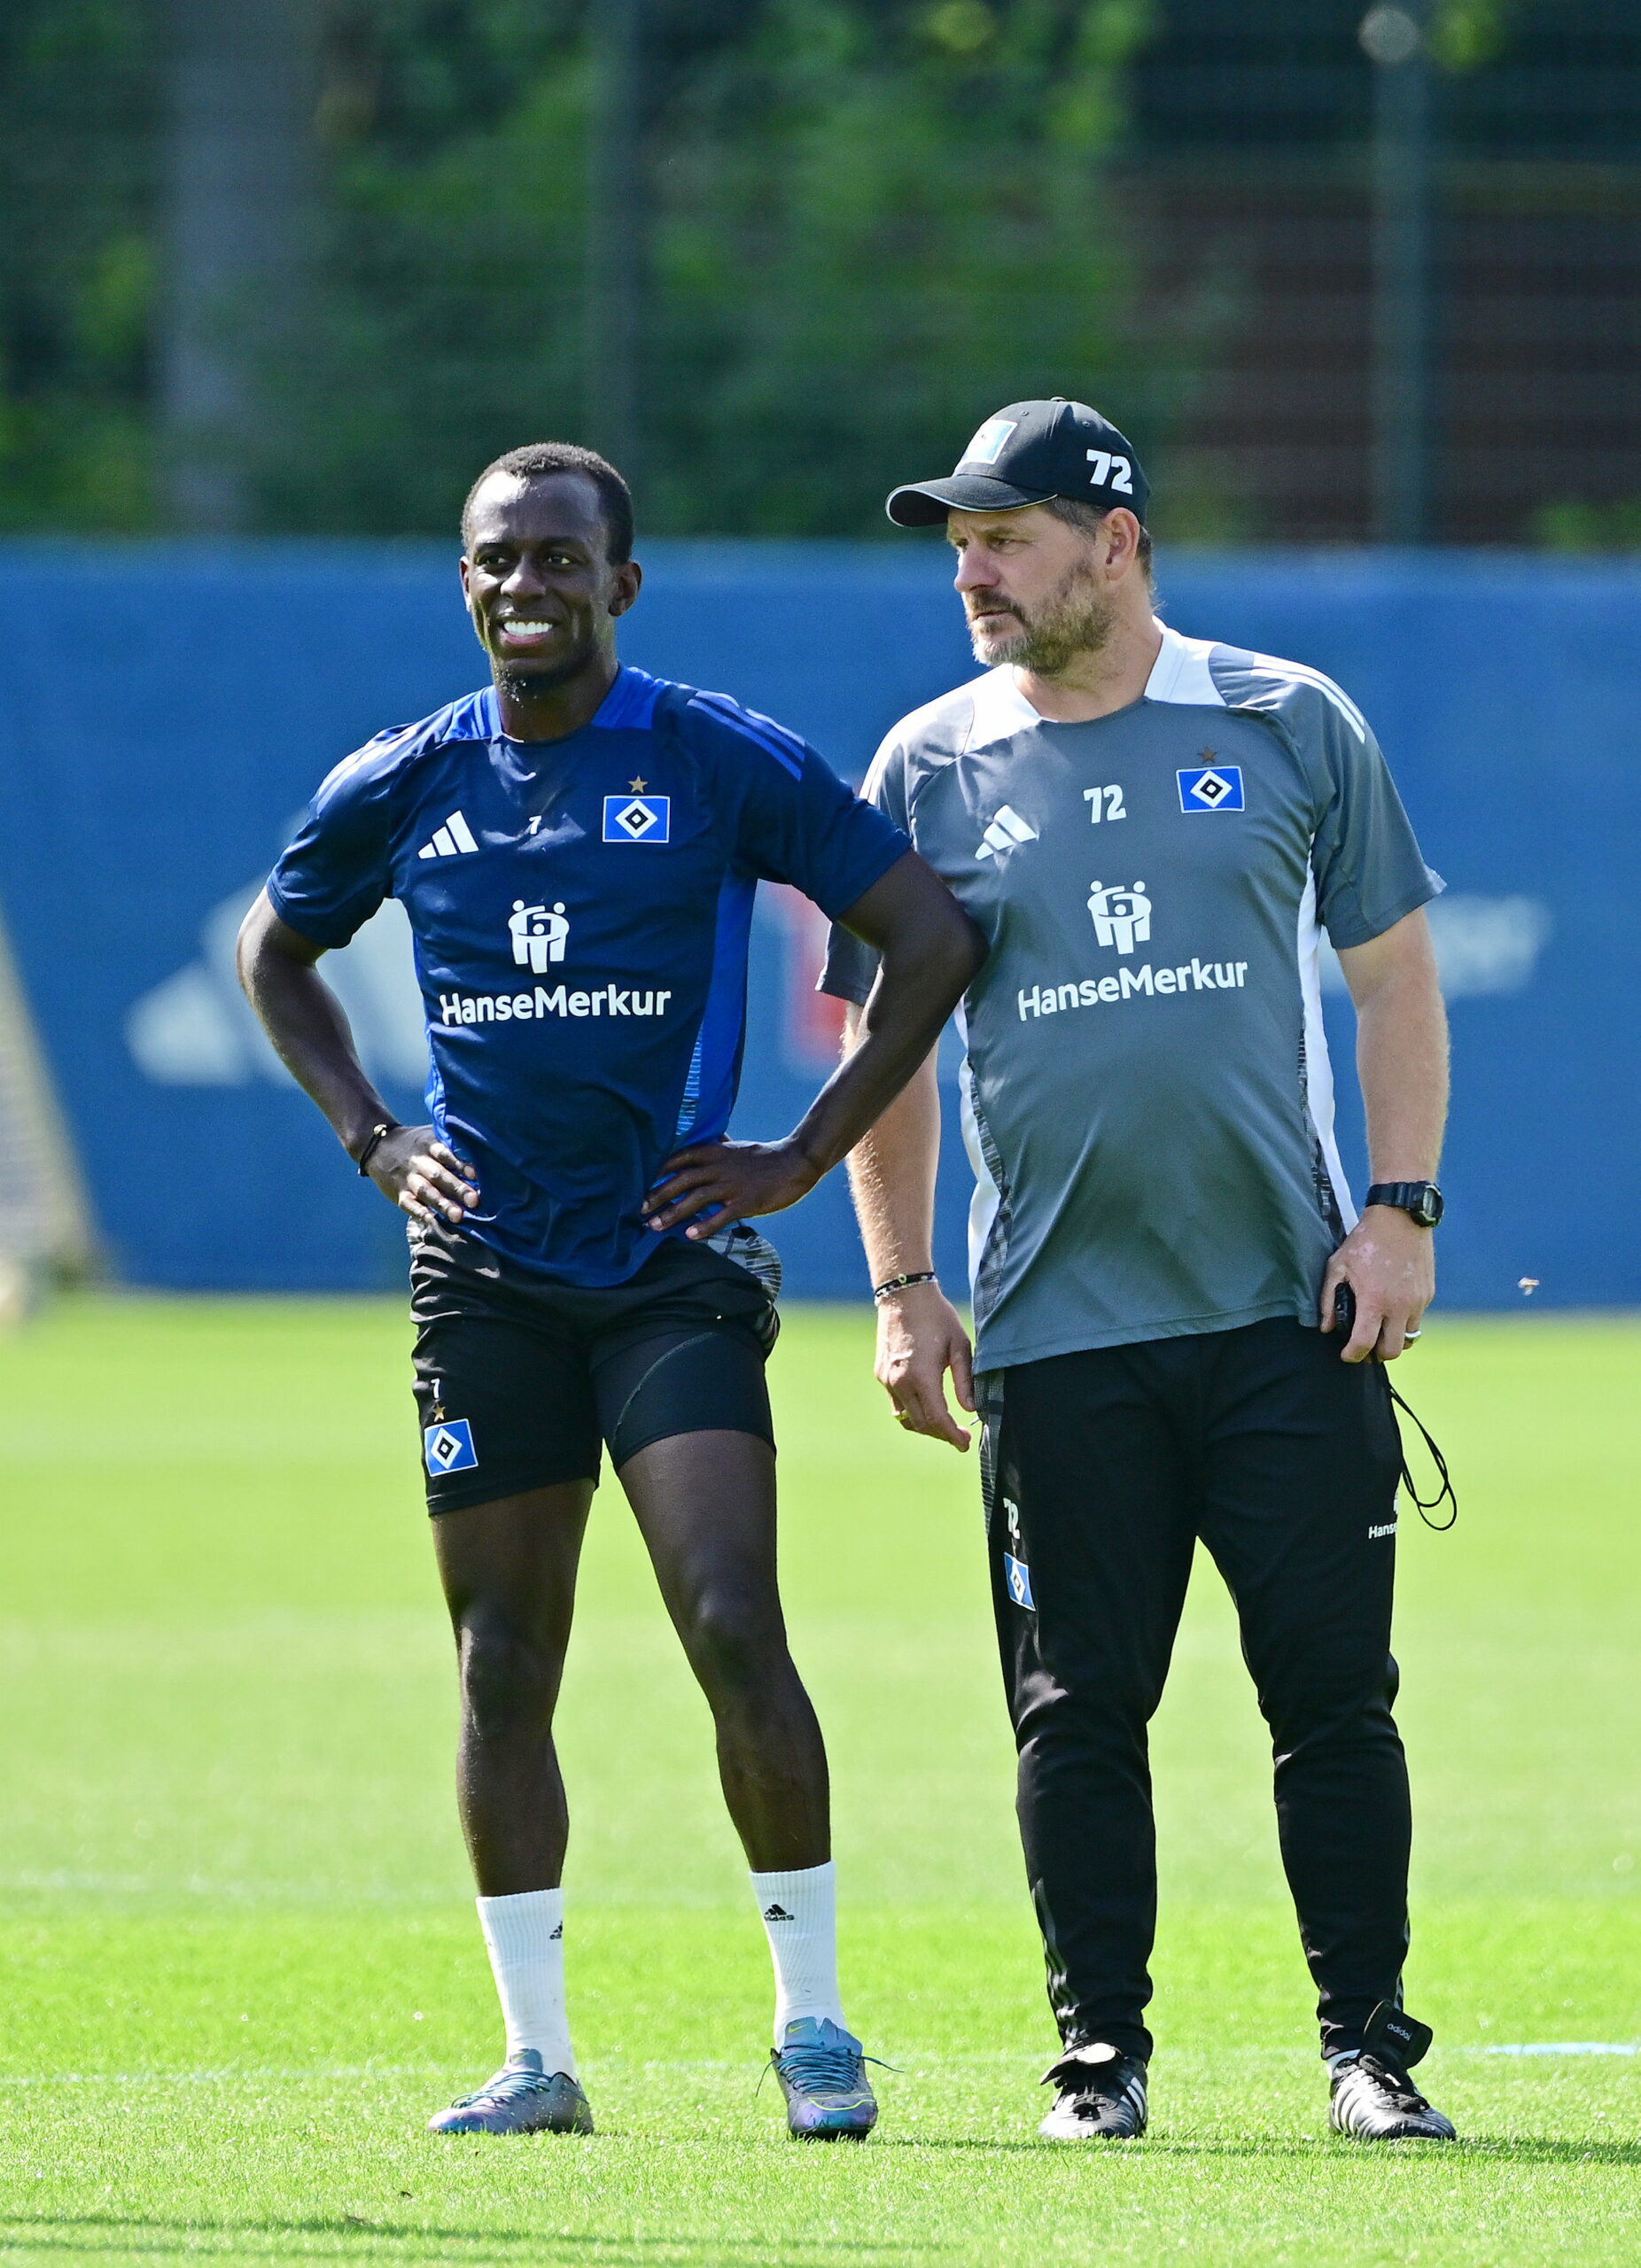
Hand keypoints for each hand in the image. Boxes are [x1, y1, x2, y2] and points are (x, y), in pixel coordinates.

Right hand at [365, 1125, 477, 1225]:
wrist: (377, 1145)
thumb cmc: (416, 1142)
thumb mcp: (430, 1134)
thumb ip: (451, 1144)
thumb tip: (484, 1153)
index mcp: (428, 1145)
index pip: (445, 1153)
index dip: (460, 1164)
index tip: (475, 1175)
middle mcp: (418, 1162)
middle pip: (438, 1175)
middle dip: (456, 1188)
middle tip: (474, 1201)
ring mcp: (407, 1179)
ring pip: (425, 1192)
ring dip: (442, 1204)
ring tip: (458, 1216)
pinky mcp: (399, 1194)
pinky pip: (408, 1204)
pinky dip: (419, 1213)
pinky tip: (432, 1221)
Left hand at [641, 1136, 817, 1236]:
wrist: (795, 1162)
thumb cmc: (764, 1157)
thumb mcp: (736, 1147)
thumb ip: (717, 1147)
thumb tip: (702, 1141)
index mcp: (715, 1152)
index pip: (679, 1158)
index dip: (658, 1170)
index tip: (639, 1181)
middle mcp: (719, 1167)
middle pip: (681, 1180)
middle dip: (658, 1195)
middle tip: (639, 1209)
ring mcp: (732, 1185)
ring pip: (696, 1199)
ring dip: (673, 1213)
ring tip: (655, 1226)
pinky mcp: (746, 1201)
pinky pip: (721, 1215)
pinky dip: (705, 1226)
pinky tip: (690, 1236)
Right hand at [876, 1282, 975, 1449]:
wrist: (903, 1295)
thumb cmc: (937, 1317)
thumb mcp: (960, 1347)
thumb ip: (965, 1381)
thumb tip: (971, 1409)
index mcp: (921, 1376)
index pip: (937, 1419)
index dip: (953, 1436)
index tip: (965, 1444)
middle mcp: (900, 1382)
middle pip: (921, 1424)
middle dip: (941, 1434)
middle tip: (960, 1437)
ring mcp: (887, 1379)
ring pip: (905, 1418)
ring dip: (925, 1426)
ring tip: (945, 1425)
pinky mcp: (881, 1374)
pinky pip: (897, 1403)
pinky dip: (912, 1411)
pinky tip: (927, 1406)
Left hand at [1320, 1206, 1434, 1362]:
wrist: (1401, 1218)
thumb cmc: (1365, 1241)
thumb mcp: (1337, 1266)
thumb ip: (1329, 1299)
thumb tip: (1327, 1327)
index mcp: (1375, 1301)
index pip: (1365, 1344)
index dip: (1353, 1355)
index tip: (1346, 1355)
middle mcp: (1400, 1306)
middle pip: (1392, 1351)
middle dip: (1376, 1354)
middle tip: (1365, 1347)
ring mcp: (1418, 1301)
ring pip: (1409, 1337)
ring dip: (1394, 1339)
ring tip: (1380, 1330)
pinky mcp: (1428, 1294)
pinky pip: (1417, 1319)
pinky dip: (1404, 1321)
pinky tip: (1392, 1308)